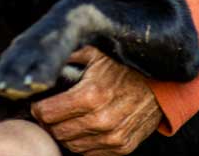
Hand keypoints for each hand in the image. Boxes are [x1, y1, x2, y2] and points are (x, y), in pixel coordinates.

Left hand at [31, 46, 162, 155]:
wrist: (161, 85)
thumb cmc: (124, 67)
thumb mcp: (94, 53)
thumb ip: (67, 56)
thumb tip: (42, 60)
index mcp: (90, 94)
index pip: (47, 113)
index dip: (38, 107)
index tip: (38, 102)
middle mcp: (101, 120)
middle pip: (56, 131)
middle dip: (48, 122)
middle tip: (48, 112)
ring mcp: (113, 137)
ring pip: (71, 145)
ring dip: (63, 134)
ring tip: (63, 120)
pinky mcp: (122, 147)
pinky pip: (90, 152)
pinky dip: (81, 142)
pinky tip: (81, 128)